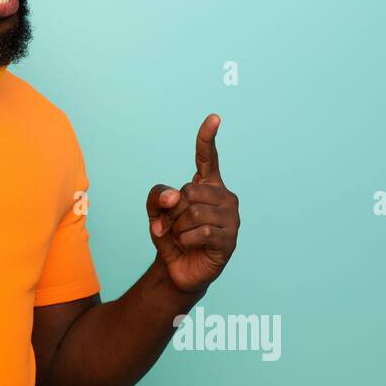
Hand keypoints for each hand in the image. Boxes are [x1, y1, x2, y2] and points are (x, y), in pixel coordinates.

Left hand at [145, 114, 239, 293]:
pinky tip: (191, 246)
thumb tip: (175, 197)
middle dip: (172, 211)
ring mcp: (231, 218)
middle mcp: (224, 197)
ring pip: (194, 212)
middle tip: (174, 225)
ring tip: (182, 237)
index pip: (207, 158)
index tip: (214, 117)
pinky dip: (185, 240)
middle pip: (188, 191)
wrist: (177, 268)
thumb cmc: (171, 236)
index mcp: (208, 185)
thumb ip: (157, 196)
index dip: (207, 138)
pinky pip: (199, 232)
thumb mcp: (155, 211)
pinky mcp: (230, 239)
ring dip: (178, 228)